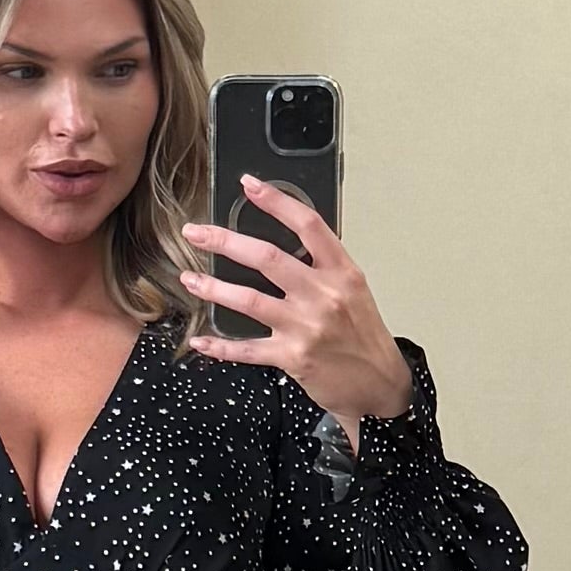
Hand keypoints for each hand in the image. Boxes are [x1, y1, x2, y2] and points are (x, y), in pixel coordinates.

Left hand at [184, 179, 410, 432]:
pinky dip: (220, 346)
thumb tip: (281, 241)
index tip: (250, 185)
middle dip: (224, 241)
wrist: (380, 384)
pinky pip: (247, 350)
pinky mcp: (292, 357)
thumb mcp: (353, 290)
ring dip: (213, 288)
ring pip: (249, 300)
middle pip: (267, 258)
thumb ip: (322, 267)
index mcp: (342, 272)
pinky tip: (201, 341)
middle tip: (196, 233)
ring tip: (189, 280)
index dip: (276, 202)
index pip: (308, 225)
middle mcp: (323, 296)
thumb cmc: (363, 335)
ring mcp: (306, 327)